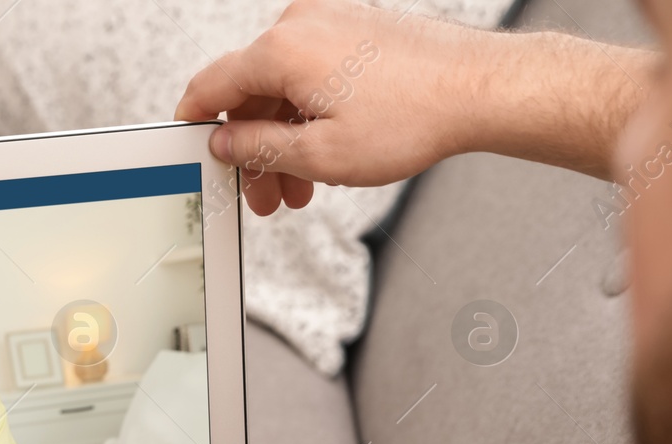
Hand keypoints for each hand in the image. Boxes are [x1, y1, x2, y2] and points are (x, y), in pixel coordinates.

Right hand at [174, 0, 486, 214]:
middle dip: (253, 149)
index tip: (191, 148)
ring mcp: (331, 22)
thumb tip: (224, 144)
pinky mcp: (355, 28)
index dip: (193, 125)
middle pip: (250, 93)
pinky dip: (309, 113)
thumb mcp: (319, 153)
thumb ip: (257, 148)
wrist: (480, 89)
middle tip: (264, 195)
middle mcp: (302, 25)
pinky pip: (312, 73)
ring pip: (283, 87)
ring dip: (284, 138)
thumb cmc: (413, 116)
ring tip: (301, 185)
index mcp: (281, 50)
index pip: (210, 86)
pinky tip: (323, 151)